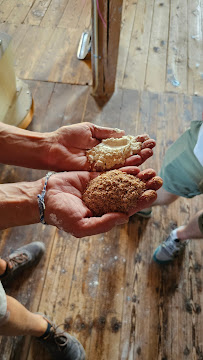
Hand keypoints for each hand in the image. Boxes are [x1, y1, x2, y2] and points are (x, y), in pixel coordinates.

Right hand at [44, 168, 161, 237]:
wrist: (44, 197)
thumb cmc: (61, 215)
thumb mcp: (81, 225)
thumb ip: (103, 223)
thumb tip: (125, 218)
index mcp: (105, 215)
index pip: (127, 208)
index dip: (140, 202)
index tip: (152, 195)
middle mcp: (106, 202)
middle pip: (129, 194)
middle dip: (143, 187)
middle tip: (158, 180)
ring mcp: (101, 189)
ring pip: (123, 182)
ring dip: (138, 178)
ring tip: (151, 171)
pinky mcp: (94, 177)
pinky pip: (112, 173)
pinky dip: (124, 169)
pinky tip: (135, 165)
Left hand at [48, 123, 155, 170]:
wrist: (54, 147)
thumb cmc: (68, 136)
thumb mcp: (90, 129)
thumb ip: (106, 132)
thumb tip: (123, 133)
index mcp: (104, 146)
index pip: (124, 144)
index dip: (135, 142)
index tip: (147, 137)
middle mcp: (106, 157)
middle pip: (127, 155)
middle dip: (140, 150)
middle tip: (153, 145)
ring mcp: (102, 165)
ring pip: (123, 163)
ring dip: (137, 158)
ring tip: (150, 152)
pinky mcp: (97, 173)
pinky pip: (114, 170)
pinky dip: (126, 166)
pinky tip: (137, 162)